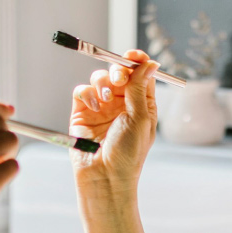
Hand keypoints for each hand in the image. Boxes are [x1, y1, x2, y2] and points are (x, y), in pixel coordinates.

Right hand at [70, 51, 157, 201]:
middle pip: (119, 72)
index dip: (137, 62)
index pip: (140, 74)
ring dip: (102, 82)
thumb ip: (140, 88)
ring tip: (106, 98)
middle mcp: (121, 104)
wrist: (104, 177)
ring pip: (99, 78)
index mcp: (141, 104)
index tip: (132, 55)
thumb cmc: (128, 154)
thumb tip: (150, 63)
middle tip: (119, 78)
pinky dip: (87, 93)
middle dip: (118, 70)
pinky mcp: (82, 112)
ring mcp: (101, 107)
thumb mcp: (140, 119)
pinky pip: (82, 91)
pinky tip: (94, 106)